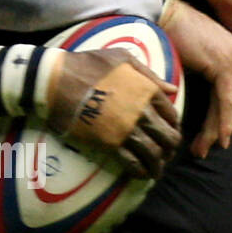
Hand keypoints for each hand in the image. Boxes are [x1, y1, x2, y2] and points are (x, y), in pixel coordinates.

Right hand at [43, 49, 180, 178]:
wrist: (58, 80)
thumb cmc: (88, 64)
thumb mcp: (122, 58)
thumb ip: (149, 74)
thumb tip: (173, 89)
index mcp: (147, 90)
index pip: (171, 114)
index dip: (173, 125)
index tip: (169, 131)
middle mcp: (142, 112)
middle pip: (168, 137)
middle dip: (171, 148)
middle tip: (167, 154)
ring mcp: (127, 130)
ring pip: (153, 153)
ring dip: (158, 164)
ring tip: (157, 170)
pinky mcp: (110, 143)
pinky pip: (132, 163)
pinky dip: (140, 171)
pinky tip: (142, 174)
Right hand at [159, 0, 231, 154]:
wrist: (159, 14)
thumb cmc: (163, 34)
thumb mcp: (185, 59)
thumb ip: (195, 77)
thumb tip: (185, 100)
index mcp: (228, 54)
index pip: (231, 93)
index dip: (224, 118)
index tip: (214, 139)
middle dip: (222, 127)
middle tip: (208, 149)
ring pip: (231, 101)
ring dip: (219, 127)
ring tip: (205, 148)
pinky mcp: (223, 62)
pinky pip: (226, 98)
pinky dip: (222, 119)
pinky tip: (217, 136)